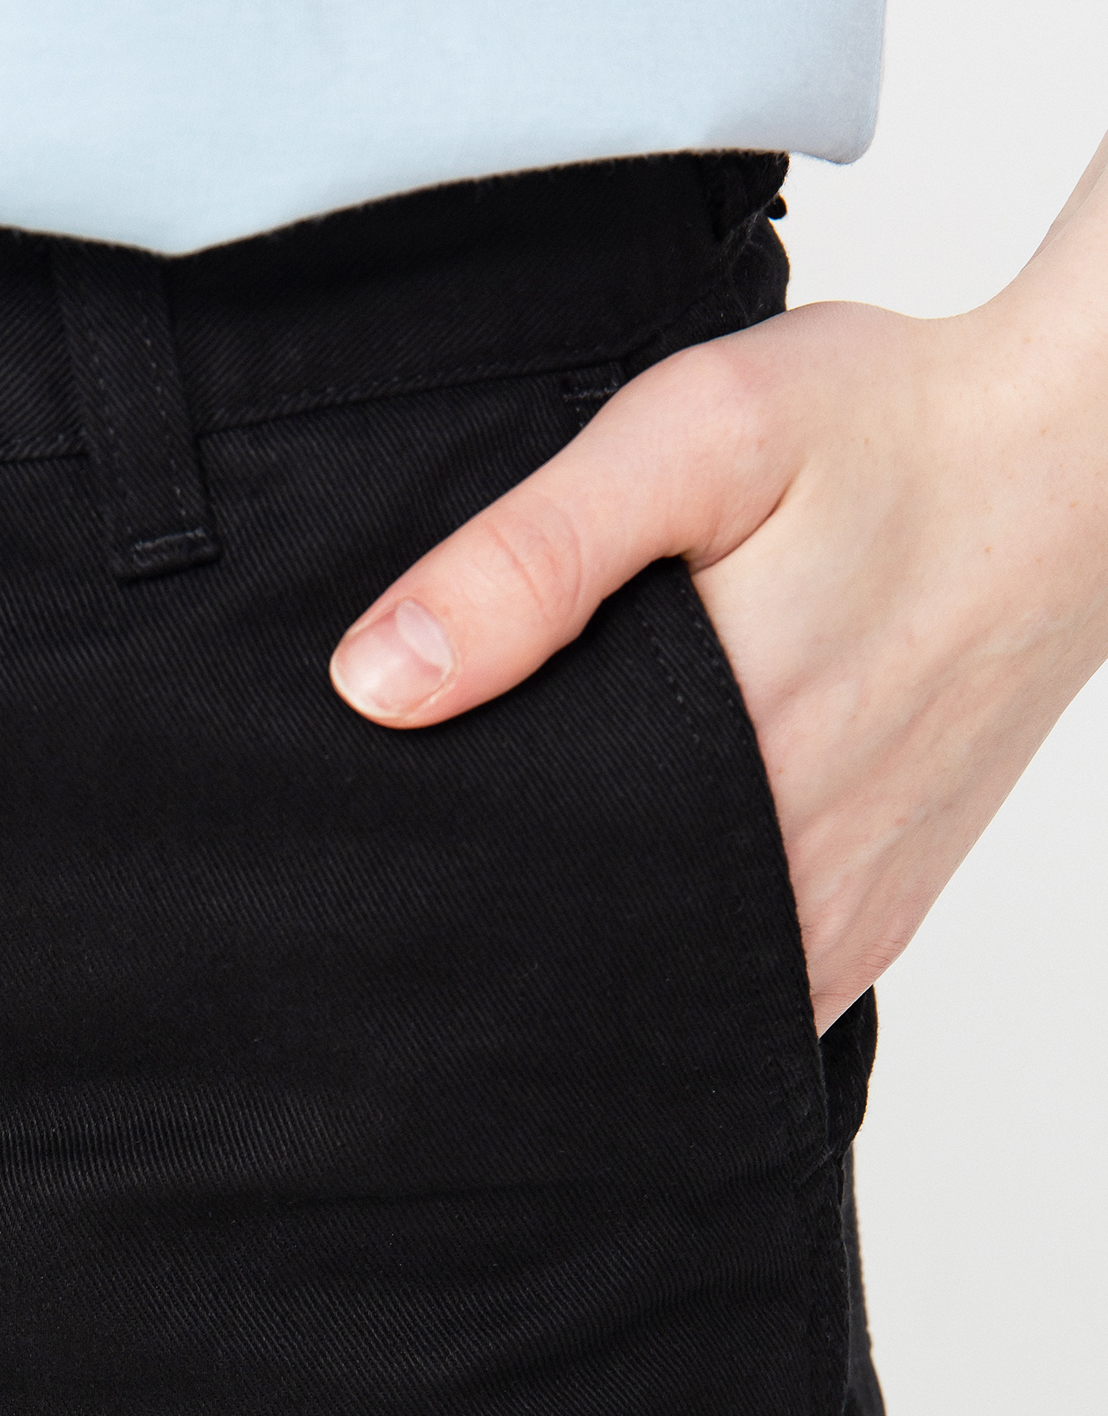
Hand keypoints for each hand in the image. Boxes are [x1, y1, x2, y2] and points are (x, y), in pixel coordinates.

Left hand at [329, 137, 1107, 1032]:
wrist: (1078, 465)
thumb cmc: (898, 432)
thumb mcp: (697, 438)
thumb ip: (531, 558)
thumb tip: (377, 683)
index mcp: (726, 770)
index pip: (521, 892)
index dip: (438, 874)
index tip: (382, 848)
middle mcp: (788, 881)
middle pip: (581, 954)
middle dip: (499, 912)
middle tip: (436, 844)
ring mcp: (834, 920)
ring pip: (653, 983)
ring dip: (585, 930)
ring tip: (534, 844)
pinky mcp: (865, 925)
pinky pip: (733, 978)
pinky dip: (667, 938)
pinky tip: (625, 865)